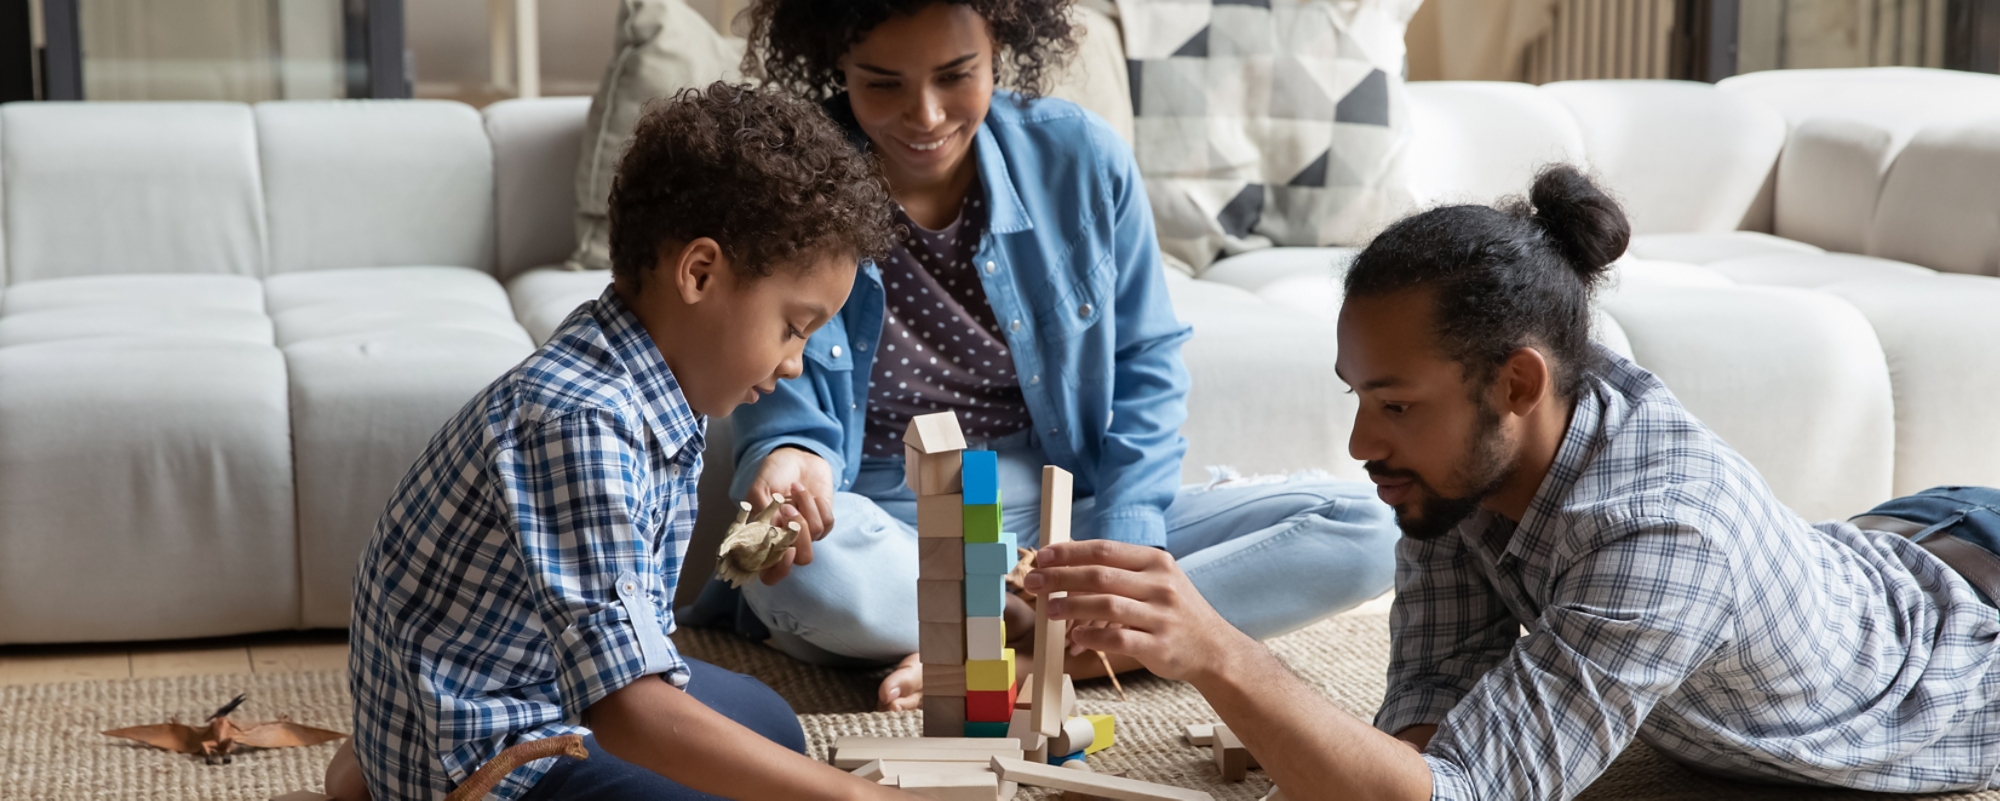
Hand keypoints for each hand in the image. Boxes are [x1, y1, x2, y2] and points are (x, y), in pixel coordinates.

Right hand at [748, 448, 835, 584]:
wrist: (795, 455)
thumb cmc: (773, 473)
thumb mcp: (759, 489)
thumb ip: (761, 512)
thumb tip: (772, 533)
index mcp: (764, 540)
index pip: (770, 574)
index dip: (779, 569)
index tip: (786, 550)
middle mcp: (787, 541)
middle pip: (802, 558)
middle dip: (799, 533)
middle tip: (787, 508)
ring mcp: (807, 532)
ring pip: (815, 536)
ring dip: (806, 508)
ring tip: (794, 490)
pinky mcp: (824, 519)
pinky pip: (828, 522)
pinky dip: (818, 504)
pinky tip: (807, 492)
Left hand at [1024, 540, 1249, 683]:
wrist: (1214, 649)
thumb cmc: (1175, 612)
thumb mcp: (1158, 580)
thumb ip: (1121, 571)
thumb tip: (1069, 563)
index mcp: (1156, 562)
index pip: (1104, 550)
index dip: (1069, 551)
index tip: (1042, 556)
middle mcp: (1160, 584)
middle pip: (1099, 575)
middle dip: (1060, 576)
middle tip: (1033, 582)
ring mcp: (1161, 616)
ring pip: (1105, 605)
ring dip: (1071, 606)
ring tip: (1049, 610)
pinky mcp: (1159, 646)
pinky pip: (1117, 638)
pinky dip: (1092, 637)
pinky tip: (1077, 638)